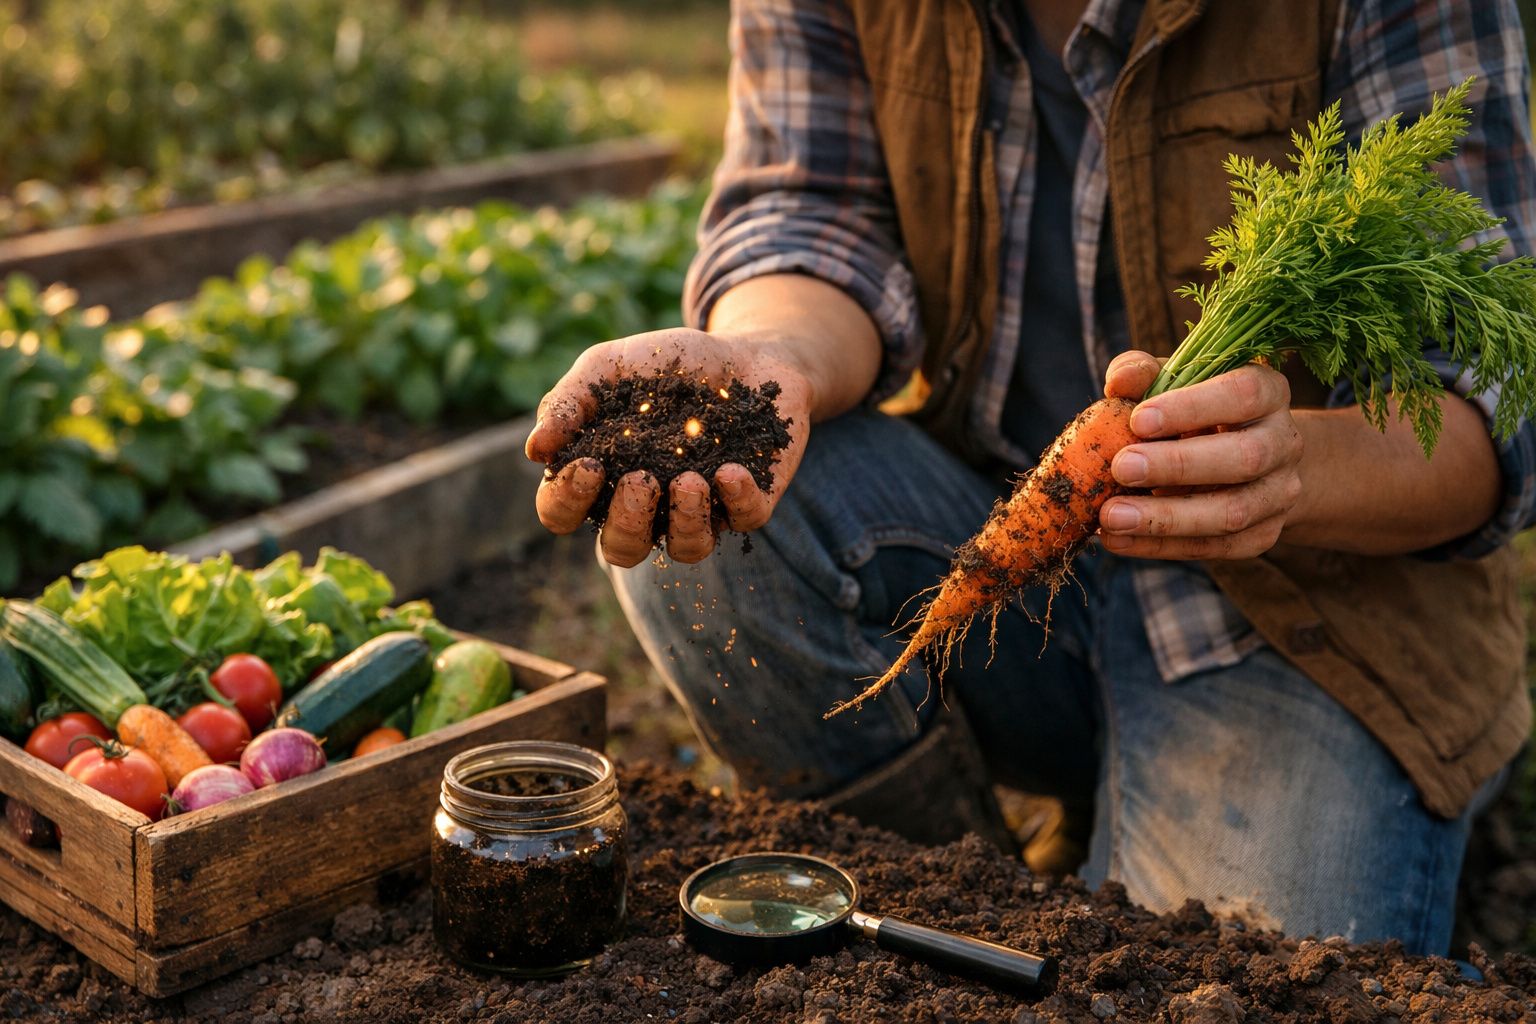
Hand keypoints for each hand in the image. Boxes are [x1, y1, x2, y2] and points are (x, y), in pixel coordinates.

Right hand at [523, 327, 812, 567]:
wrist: (744, 349)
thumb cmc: (664, 361)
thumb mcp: (609, 367)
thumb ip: (570, 402)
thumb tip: (536, 450)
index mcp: (602, 477)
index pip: (563, 513)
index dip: (567, 501)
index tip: (589, 466)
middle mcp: (649, 503)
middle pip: (622, 548)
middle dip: (627, 522)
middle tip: (642, 479)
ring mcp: (701, 507)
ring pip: (686, 549)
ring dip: (684, 522)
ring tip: (689, 479)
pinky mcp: (750, 500)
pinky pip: (743, 520)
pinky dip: (737, 501)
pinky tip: (731, 471)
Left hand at [1095, 351, 1304, 559]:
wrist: (1250, 463)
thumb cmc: (1197, 413)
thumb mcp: (1175, 383)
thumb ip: (1145, 374)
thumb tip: (1121, 381)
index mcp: (1268, 392)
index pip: (1243, 393)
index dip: (1192, 407)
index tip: (1138, 420)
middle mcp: (1283, 442)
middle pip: (1244, 458)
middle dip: (1179, 465)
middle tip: (1121, 467)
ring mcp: (1278, 493)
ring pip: (1232, 513)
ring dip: (1165, 519)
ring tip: (1110, 516)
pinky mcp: (1263, 535)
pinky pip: (1214, 548)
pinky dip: (1160, 547)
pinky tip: (1117, 540)